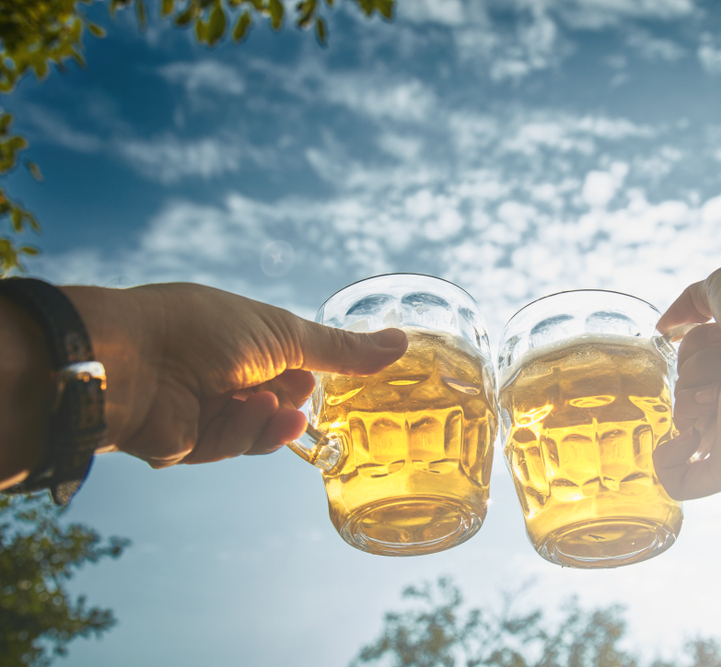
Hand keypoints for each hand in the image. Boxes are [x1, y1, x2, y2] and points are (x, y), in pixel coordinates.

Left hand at [65, 283, 407, 467]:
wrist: (133, 360)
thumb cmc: (203, 328)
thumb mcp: (284, 332)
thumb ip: (341, 350)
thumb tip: (400, 342)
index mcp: (248, 338)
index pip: (299, 364)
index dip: (318, 375)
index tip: (348, 386)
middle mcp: (230, 372)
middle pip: (285, 403)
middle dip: (295, 402)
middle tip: (292, 393)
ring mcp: (210, 408)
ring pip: (263, 430)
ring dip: (271, 419)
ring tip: (269, 405)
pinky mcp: (192, 442)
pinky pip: (234, 445)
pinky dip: (243, 430)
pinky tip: (243, 410)